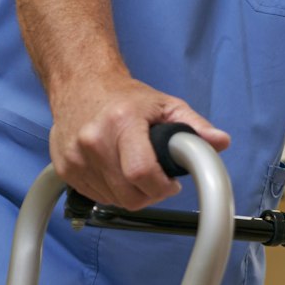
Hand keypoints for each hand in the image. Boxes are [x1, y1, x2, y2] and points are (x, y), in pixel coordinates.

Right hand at [48, 76, 229, 208]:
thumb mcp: (165, 105)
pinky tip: (115, 170)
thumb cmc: (125, 97)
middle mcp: (93, 140)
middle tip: (156, 179)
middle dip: (150, 194)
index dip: (161, 187)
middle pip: (129, 195)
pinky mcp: (64, 169)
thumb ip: (194, 126)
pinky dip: (111, 191)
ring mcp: (75, 157)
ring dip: (130, 193)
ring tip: (134, 169)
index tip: (170, 183)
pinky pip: (96, 197)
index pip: (142, 173)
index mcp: (122, 122)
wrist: (80, 85)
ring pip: (114, 200)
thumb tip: (220, 142)